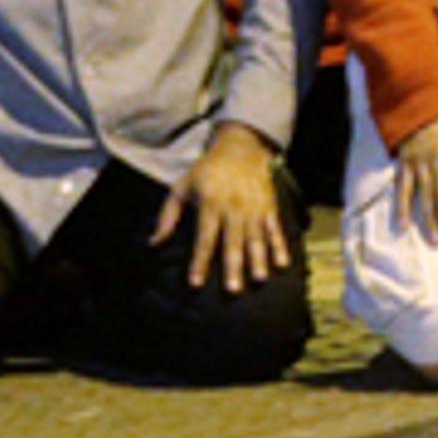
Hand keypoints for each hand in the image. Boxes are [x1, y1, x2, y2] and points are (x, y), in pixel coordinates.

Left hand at [151, 122, 290, 293]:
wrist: (241, 147)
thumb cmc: (207, 170)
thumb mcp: (181, 187)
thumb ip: (168, 216)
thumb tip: (155, 242)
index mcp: (210, 204)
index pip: (204, 238)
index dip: (200, 261)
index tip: (196, 283)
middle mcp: (234, 207)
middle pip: (233, 242)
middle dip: (233, 266)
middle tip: (233, 290)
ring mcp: (254, 208)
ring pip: (256, 238)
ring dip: (258, 259)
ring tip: (259, 279)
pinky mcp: (269, 206)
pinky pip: (275, 229)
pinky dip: (279, 246)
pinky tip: (281, 263)